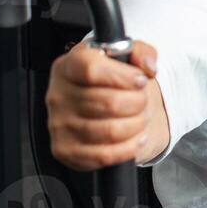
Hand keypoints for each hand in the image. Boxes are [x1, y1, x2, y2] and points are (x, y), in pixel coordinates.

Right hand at [47, 39, 158, 171]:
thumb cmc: (111, 80)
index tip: (140, 79)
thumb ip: (141, 52)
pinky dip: (128, 148)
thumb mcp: (125, 56)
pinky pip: (104, 155)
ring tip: (141, 117)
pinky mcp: (65, 151)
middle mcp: (58, 95)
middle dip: (138, 103)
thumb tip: (148, 66)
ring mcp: (59, 125)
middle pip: (108, 102)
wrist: (100, 107)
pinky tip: (136, 138)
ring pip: (110, 131)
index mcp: (68, 66)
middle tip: (144, 100)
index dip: (122, 76)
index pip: (90, 68)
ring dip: (136, 125)